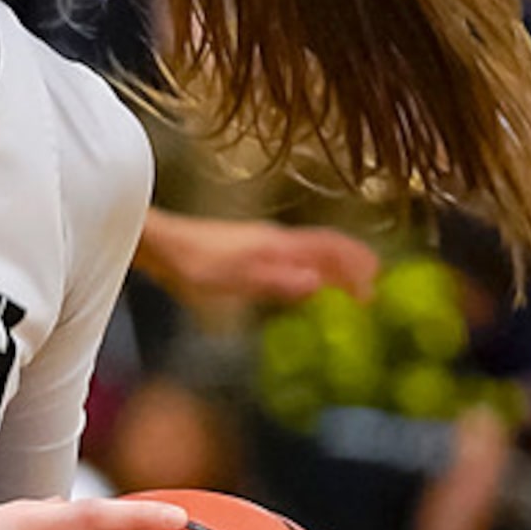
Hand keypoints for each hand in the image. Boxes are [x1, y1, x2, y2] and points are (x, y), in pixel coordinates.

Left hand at [144, 212, 379, 305]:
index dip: (355, 267)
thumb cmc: (191, 263)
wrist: (157, 244)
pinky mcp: (247, 248)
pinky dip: (309, 267)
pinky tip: (303, 283)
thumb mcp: (232, 278)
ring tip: (347, 286)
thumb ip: (274, 281)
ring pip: (309, 250)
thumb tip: (318, 284)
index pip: (330, 249)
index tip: (372, 291)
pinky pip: (291, 255)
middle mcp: (274, 238)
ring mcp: (261, 241)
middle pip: (325, 247)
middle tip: (372, 287)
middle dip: (352, 265)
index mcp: (277, 244)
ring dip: (332, 267)